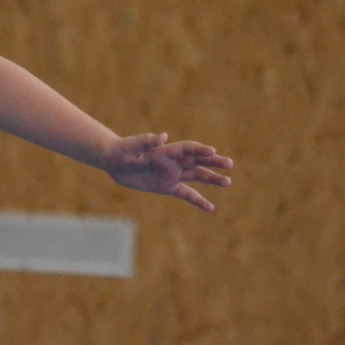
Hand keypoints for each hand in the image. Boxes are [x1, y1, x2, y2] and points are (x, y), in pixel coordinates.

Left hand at [102, 133, 232, 211]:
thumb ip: (145, 141)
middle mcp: (173, 162)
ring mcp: (172, 174)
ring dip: (212, 179)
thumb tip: (162, 136)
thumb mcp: (129, 146)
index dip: (200, 149)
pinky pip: (186, 194)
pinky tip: (210, 208)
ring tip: (228, 182)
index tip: (213, 151)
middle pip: (198, 160)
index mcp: (166, 150)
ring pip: (197, 176)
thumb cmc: (121, 151)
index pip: (187, 148)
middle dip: (213, 162)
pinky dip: (198, 201)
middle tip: (229, 164)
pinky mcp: (168, 186)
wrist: (115, 163)